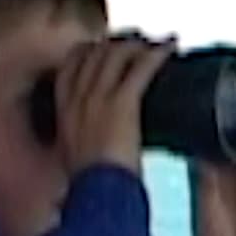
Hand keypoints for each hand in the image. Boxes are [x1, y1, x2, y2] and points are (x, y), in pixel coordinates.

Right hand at [53, 34, 174, 175]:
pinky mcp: (123, 102)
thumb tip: (95, 150)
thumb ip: (83, 146)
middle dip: (115, 43)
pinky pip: (141, 67)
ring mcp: (98, 97)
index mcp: (64, 112)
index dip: (86, 52)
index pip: (69, 68)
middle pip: (94, 54)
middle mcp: (78, 98)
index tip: (100, 48)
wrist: (97, 194)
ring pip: (115, 54)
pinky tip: (171, 45)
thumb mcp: (75, 160)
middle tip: (135, 41)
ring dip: (137, 44)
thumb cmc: (90, 186)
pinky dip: (158, 52)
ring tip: (154, 41)